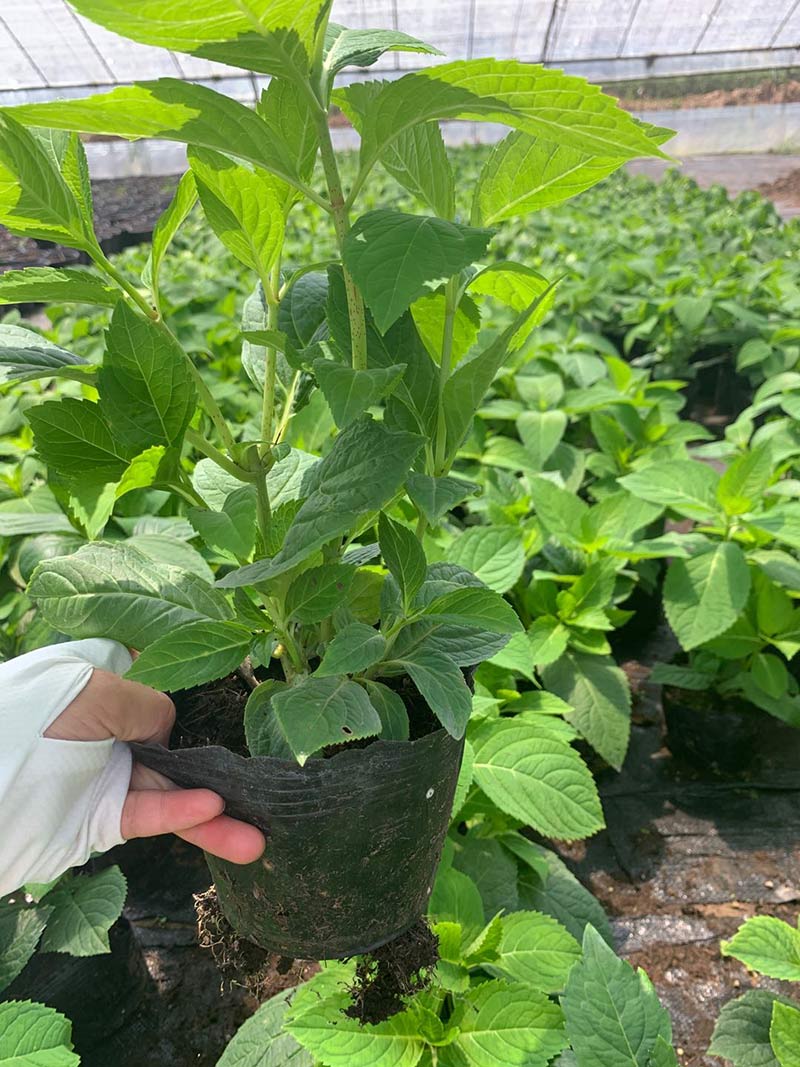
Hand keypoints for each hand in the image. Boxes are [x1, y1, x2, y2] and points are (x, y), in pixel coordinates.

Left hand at [46, 668, 265, 864]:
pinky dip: (181, 814)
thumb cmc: (38, 712)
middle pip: (178, 748)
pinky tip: (214, 813)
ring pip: (174, 792)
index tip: (238, 709)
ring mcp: (109, 775)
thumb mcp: (103, 688)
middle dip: (220, 769)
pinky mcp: (101, 818)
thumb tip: (169, 732)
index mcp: (105, 687)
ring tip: (259, 836)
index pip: (161, 691)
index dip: (198, 700)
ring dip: (216, 813)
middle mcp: (111, 730)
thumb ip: (151, 705)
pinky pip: (150, 814)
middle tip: (266, 792)